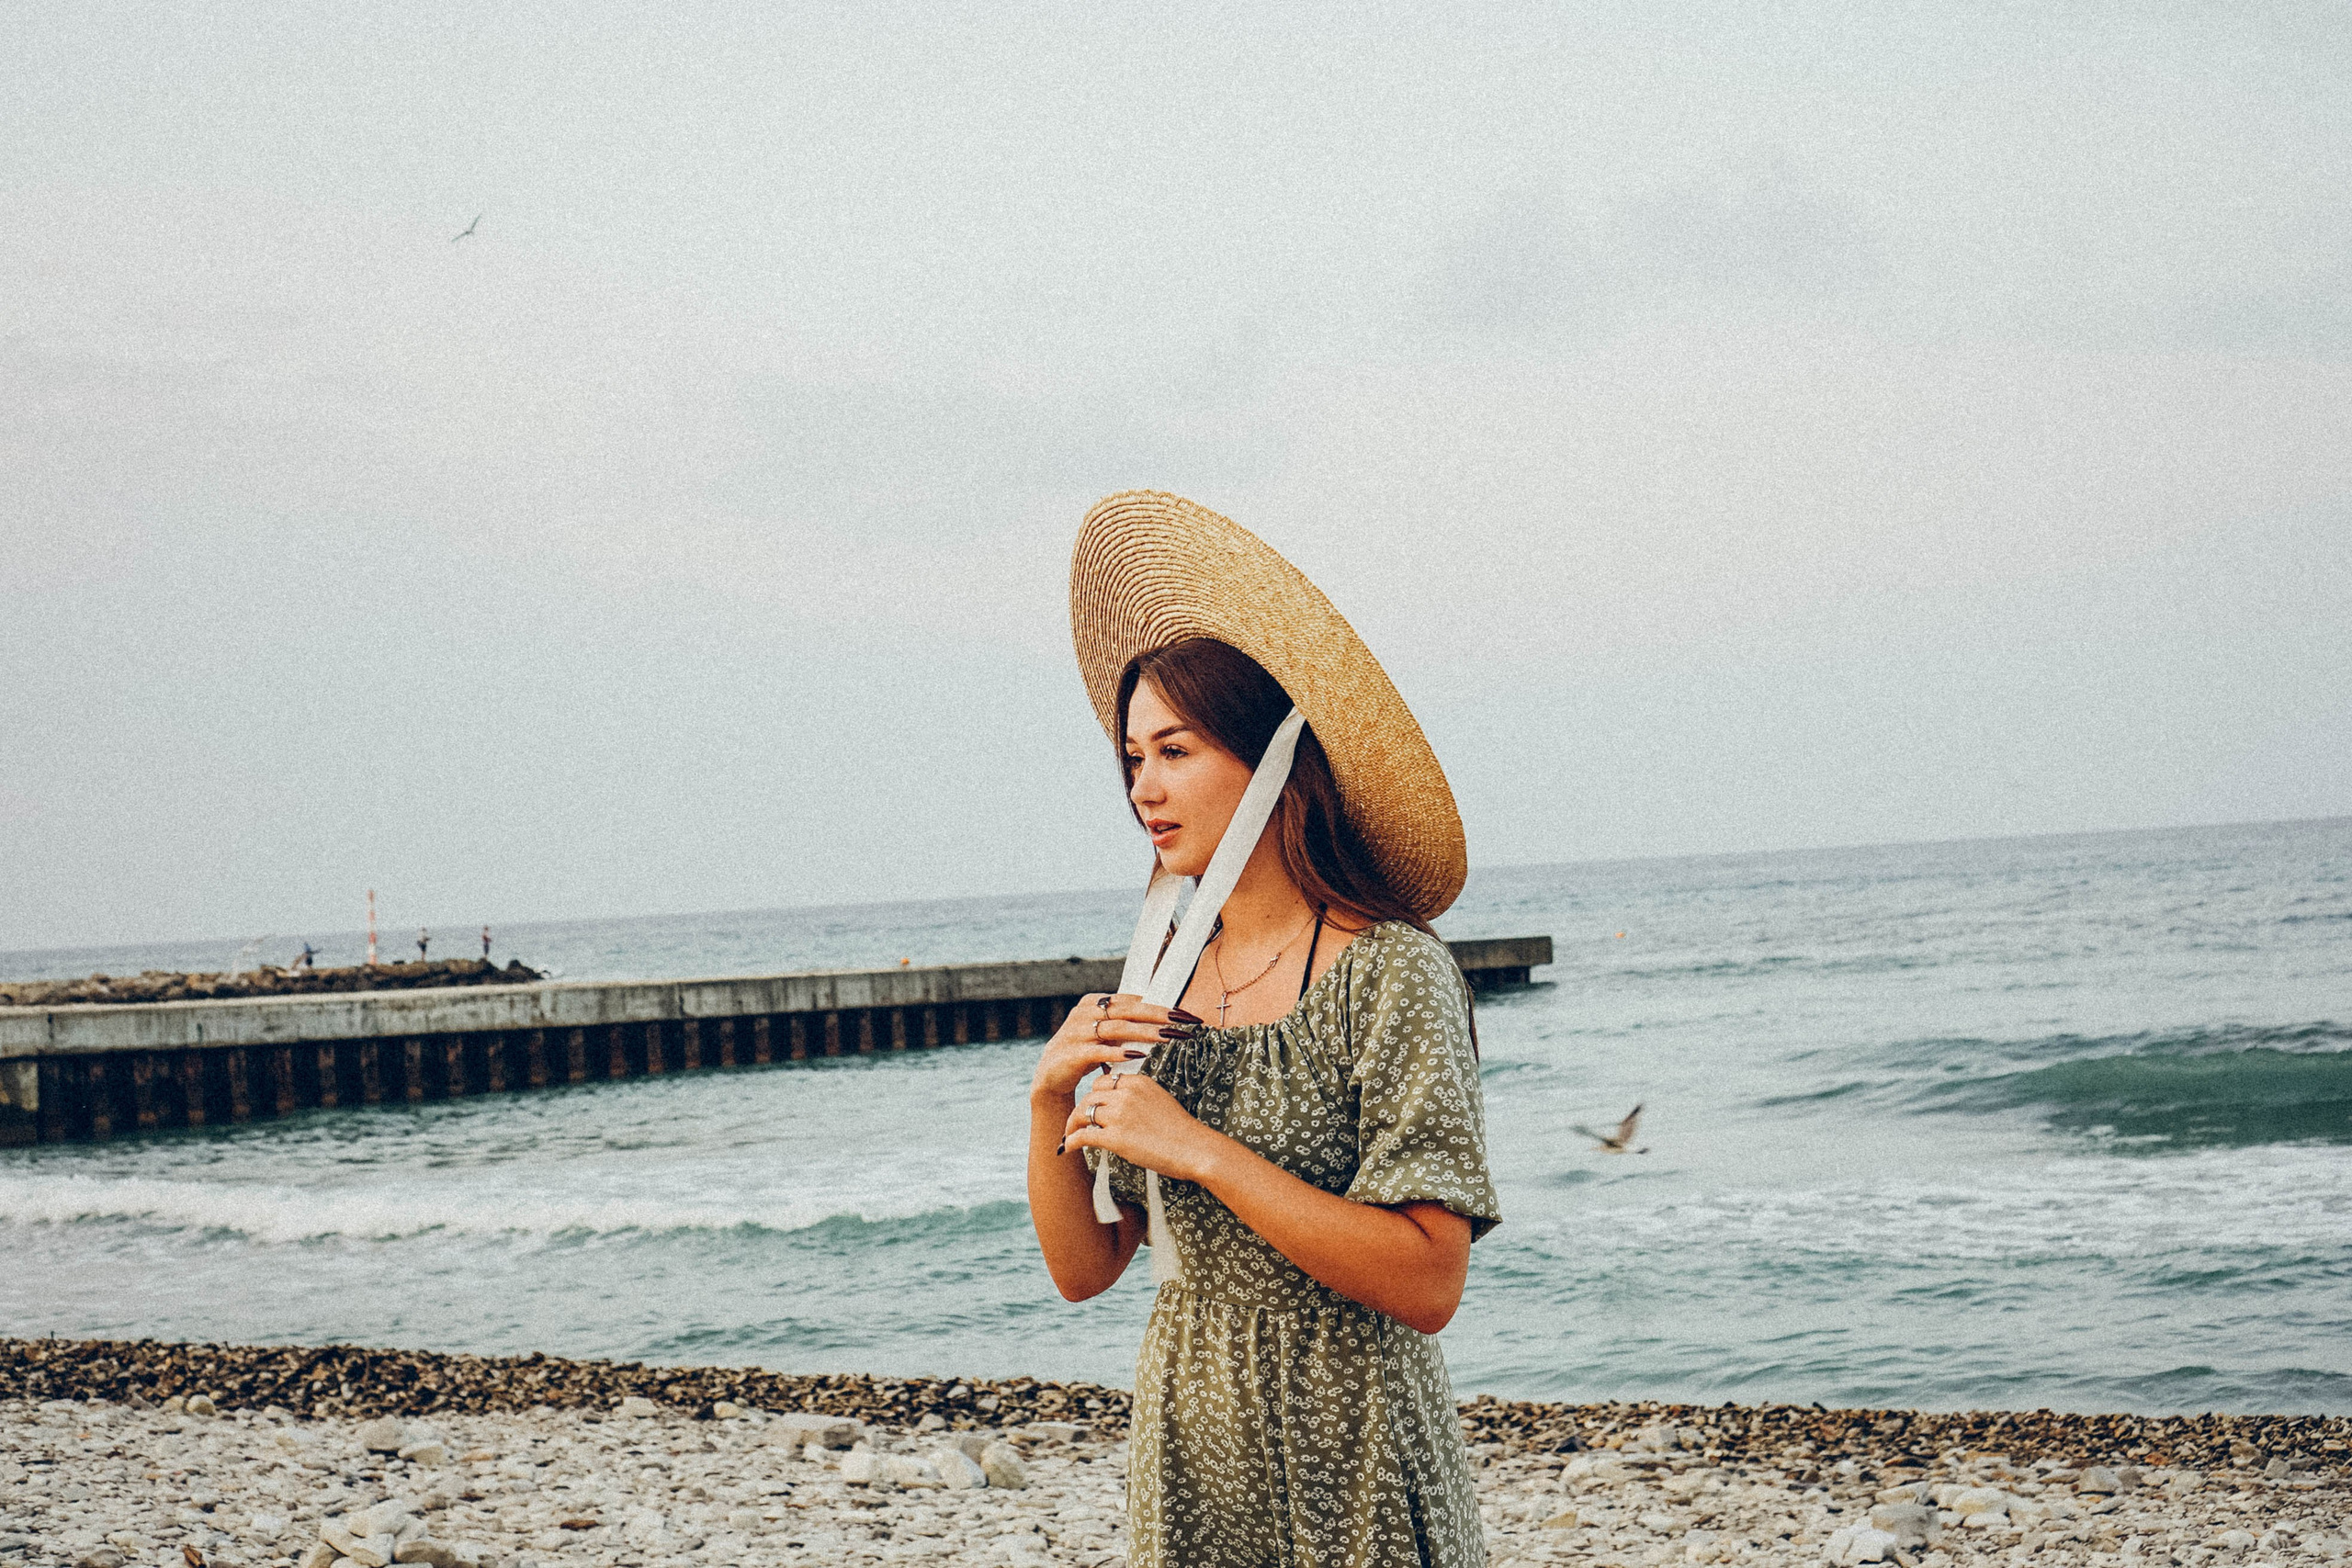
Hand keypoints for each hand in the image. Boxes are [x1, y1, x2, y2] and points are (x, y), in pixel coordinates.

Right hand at [1030, 993, 1203, 1106]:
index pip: (1132, 1000)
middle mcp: (1085, 1013)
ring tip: (1169, 1036)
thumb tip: (1158, 1011)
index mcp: (1094, 1003)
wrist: (1051, 1077)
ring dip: (1145, 1032)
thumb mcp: (1104, 1034)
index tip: (1184, 1014)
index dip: (1159, 1005)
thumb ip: (1125, 1021)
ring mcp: (1077, 1032)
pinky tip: (1139, 1056)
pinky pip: (1100, 1051)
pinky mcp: (1072, 1054)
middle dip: (1158, 1015)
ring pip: (1117, 1028)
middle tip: (1184, 1020)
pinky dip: (1120, 1053)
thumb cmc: (1085, 1052)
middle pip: (1128, 1010)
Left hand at [1061, 1070, 1233, 1184]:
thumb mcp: (1160, 1100)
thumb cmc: (1182, 1130)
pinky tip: (1068, 1147)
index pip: (1104, 1082)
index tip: (1092, 1106)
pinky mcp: (1115, 1137)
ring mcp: (1119, 1114)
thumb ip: (1139, 1098)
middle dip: (1081, 1110)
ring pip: (1083, 1113)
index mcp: (1138, 1081)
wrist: (1195, 1148)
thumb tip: (1122, 1108)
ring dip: (1073, 1125)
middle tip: (1076, 1122)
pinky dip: (1072, 1140)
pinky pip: (1084, 1135)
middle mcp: (1125, 1093)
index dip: (1095, 1095)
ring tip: (1070, 1134)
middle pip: (1090, 1096)